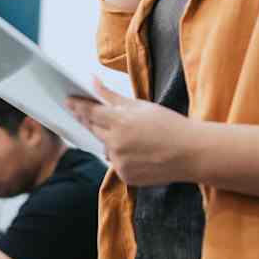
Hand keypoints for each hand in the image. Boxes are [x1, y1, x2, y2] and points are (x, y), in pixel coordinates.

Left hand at [67, 78, 199, 186]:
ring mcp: (120, 162)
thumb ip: (112, 96)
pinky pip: (117, 164)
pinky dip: (123, 156)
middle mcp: (115, 143)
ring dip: (110, 140)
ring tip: (129, 134)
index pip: (90, 112)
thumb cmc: (169, 124)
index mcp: (119, 122)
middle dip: (90, 121)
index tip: (67, 101)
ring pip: (106, 148)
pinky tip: (139, 151)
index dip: (77, 106)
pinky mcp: (126, 177)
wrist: (191, 153)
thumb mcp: (141, 105)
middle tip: (85, 113)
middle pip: (93, 130)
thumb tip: (91, 81)